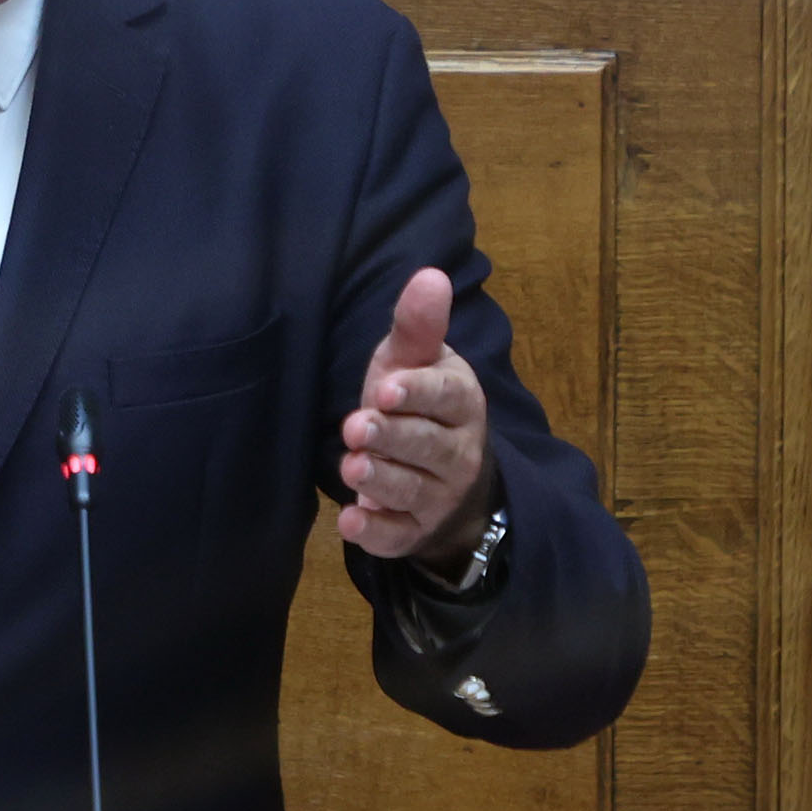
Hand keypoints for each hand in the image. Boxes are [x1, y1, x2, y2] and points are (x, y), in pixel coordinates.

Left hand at [337, 267, 492, 568]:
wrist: (439, 471)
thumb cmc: (417, 402)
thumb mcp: (414, 361)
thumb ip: (417, 326)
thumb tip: (430, 275)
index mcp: (461, 401)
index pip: (446, 396)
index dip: (417, 393)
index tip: (385, 388)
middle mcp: (458, 451)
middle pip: (427, 446)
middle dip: (392, 437)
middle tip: (356, 428)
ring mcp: (438, 495)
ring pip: (412, 490)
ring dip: (381, 480)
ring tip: (352, 468)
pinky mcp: (413, 529)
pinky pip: (397, 535)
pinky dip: (375, 531)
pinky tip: (350, 522)